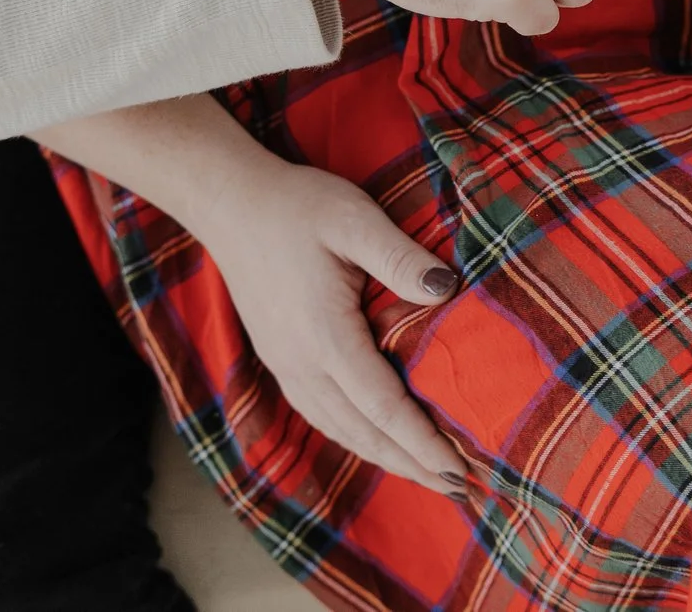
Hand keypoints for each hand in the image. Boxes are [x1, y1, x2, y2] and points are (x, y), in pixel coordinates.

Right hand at [191, 155, 469, 499]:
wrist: (229, 203)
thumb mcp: (354, 219)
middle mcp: (304, 364)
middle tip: (462, 489)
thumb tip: (448, 290)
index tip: (461, 469)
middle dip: (414, 465)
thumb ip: (401, 257)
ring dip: (387, 458)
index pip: (385, 407)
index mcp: (326, 337)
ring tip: (429, 477)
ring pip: (342, 430)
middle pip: (366, 433)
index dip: (424, 443)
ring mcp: (288, 366)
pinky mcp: (281, 359)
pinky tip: (376, 443)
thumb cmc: (296, 206)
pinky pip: (323, 416)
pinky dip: (357, 438)